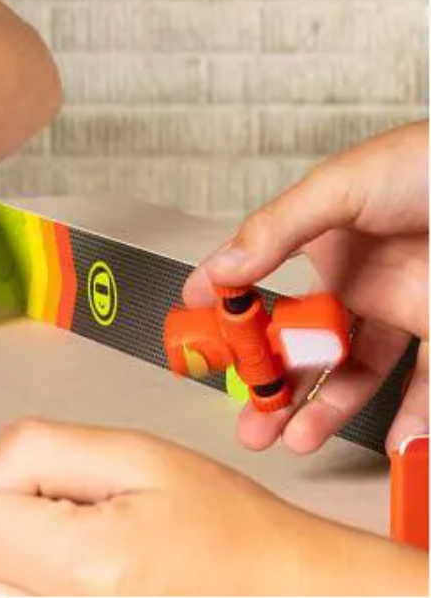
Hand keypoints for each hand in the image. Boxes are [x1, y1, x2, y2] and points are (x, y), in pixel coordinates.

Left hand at [0, 419, 424, 595]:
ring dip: (8, 587)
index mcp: (86, 567)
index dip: (8, 495)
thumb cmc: (227, 528)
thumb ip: (36, 452)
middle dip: (2, 547)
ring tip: (78, 572)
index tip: (61, 498)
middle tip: (73, 538)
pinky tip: (74, 591)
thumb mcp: (137, 457)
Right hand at [184, 121, 428, 454]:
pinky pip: (426, 387)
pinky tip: (388, 443)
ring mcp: (399, 309)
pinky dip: (409, 422)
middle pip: (304, 343)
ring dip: (324, 410)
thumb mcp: (336, 189)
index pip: (264, 285)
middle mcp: (357, 281)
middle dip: (273, 385)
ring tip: (294, 440)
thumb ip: (276, 231)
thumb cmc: (419, 163)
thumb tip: (219, 271)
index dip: (232, 314)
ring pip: (354, 372)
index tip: (198, 339)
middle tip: (249, 420)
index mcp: (322, 243)